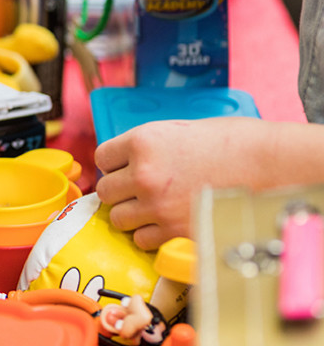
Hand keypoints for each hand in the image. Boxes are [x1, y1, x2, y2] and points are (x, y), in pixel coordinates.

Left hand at [95, 117, 272, 249]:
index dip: (114, 163)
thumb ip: (148, 146)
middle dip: (120, 191)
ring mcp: (158, 206)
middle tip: (139, 190)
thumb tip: (127, 160)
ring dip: (133, 215)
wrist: (268, 165)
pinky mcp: (175, 233)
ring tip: (154, 209)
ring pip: (119, 219)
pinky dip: (151, 236)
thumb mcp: (179, 130)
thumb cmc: (230, 143)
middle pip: (105, 191)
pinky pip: (143, 241)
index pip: (101, 157)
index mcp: (142, 142)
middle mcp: (144, 174)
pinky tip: (167, 225)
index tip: (124, 167)